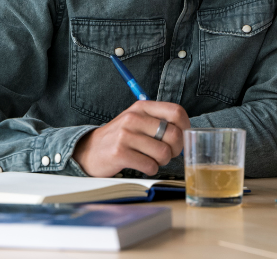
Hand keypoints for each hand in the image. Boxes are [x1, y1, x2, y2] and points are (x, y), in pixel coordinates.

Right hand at [73, 101, 189, 176]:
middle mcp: (133, 118)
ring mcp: (125, 135)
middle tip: (168, 154)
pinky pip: (150, 165)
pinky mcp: (119, 153)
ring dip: (162, 161)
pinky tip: (143, 166)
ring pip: (163, 153)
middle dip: (176, 149)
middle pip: (173, 134)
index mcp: (142, 107)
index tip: (182, 138)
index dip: (186, 127)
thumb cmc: (121, 137)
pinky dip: (151, 169)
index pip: (176, 112)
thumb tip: (187, 133)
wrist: (89, 151)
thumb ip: (160, 121)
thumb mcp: (138, 121)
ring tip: (152, 160)